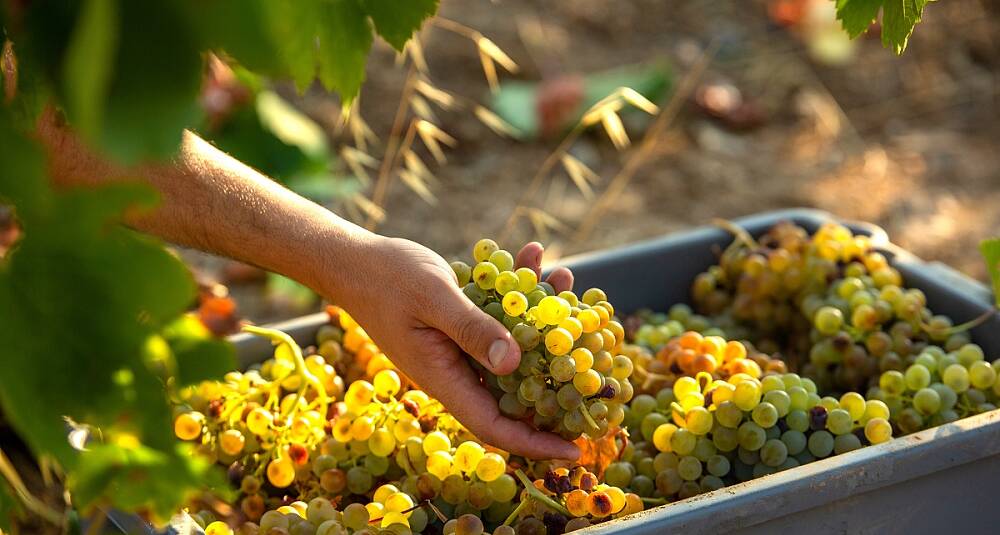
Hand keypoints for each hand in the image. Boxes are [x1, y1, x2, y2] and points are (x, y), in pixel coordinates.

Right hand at [323, 236, 578, 459]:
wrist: (352, 259)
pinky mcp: (460, 324)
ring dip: (542, 316)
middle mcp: (456, 370)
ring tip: (565, 276)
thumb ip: (472, 330)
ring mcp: (459, 348)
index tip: (576, 449)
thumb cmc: (386, 278)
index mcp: (445, 378)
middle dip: (556, 372)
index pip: (496, 427)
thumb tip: (514, 364)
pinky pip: (499, 318)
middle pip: (514, 391)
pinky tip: (533, 256)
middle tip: (595, 354)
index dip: (536, 442)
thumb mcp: (434, 298)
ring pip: (513, 347)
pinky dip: (519, 292)